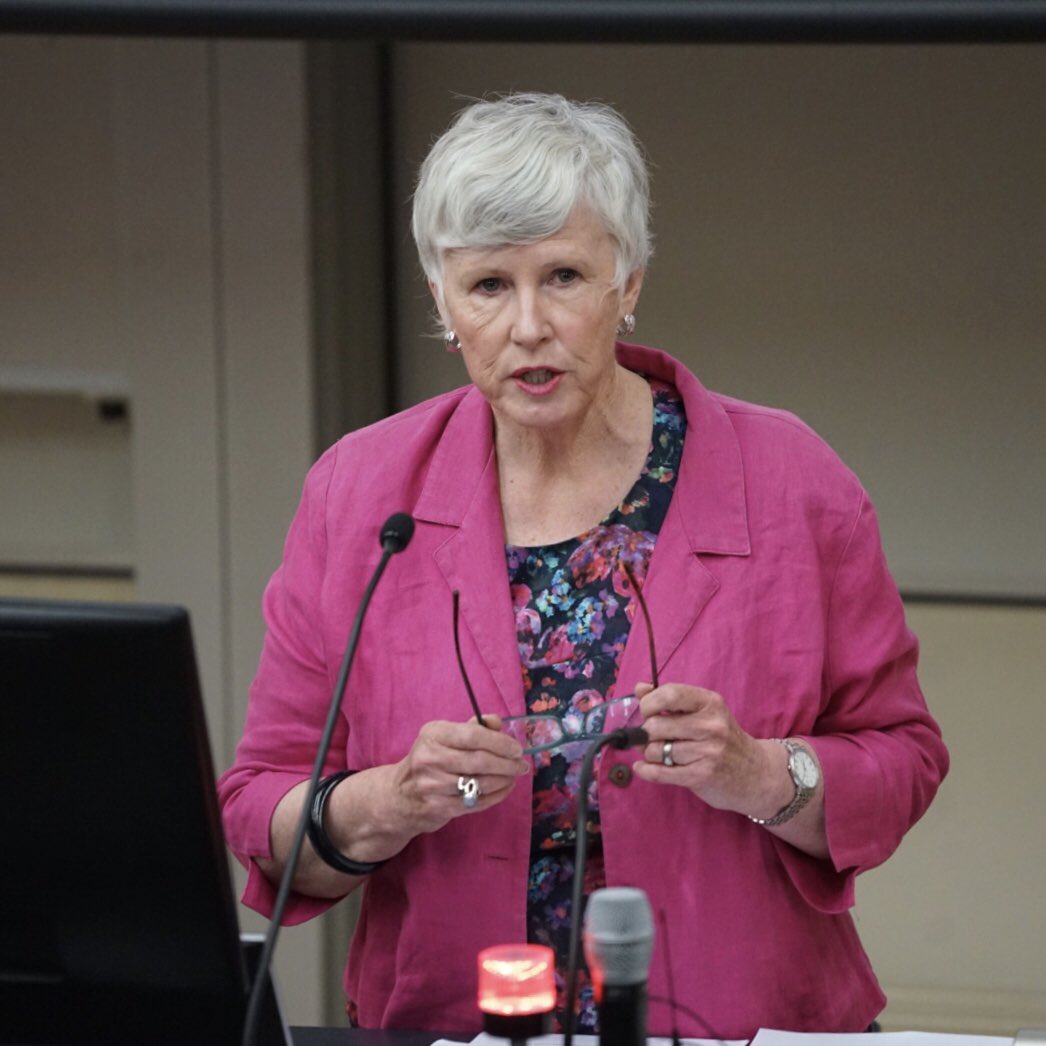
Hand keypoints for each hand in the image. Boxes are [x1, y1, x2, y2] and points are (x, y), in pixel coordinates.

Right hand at [388, 714, 530, 834]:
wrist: (400, 795)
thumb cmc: (430, 759)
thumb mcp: (445, 737)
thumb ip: (473, 727)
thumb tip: (497, 722)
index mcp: (433, 734)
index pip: (472, 736)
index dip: (499, 742)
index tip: (516, 748)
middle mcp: (430, 758)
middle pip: (479, 761)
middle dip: (506, 763)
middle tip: (521, 765)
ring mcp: (432, 785)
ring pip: (480, 783)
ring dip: (504, 780)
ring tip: (513, 776)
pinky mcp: (438, 808)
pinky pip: (476, 802)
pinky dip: (496, 796)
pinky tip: (504, 789)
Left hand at [631, 682, 787, 816]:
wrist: (757, 774)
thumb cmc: (723, 740)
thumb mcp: (704, 713)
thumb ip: (671, 700)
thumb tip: (639, 689)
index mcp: (710, 703)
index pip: (669, 694)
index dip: (649, 704)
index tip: (647, 713)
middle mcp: (711, 725)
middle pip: (656, 725)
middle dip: (646, 734)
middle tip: (653, 738)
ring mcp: (708, 751)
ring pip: (656, 750)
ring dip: (651, 754)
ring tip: (661, 754)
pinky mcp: (702, 776)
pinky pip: (660, 773)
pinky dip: (645, 771)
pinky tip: (642, 768)